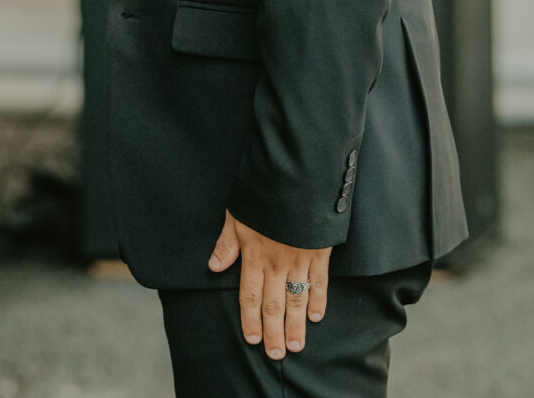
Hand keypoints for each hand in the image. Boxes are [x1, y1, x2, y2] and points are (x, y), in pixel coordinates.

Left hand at [209, 210, 331, 359]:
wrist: (294, 180)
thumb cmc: (261, 196)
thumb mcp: (236, 217)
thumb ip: (226, 244)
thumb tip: (213, 266)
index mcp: (254, 256)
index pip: (250, 296)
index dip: (251, 319)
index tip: (253, 339)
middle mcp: (277, 264)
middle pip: (274, 304)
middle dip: (274, 332)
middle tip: (275, 354)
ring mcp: (300, 260)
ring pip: (297, 299)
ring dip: (296, 325)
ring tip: (295, 346)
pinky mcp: (319, 253)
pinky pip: (319, 282)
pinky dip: (318, 300)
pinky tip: (316, 316)